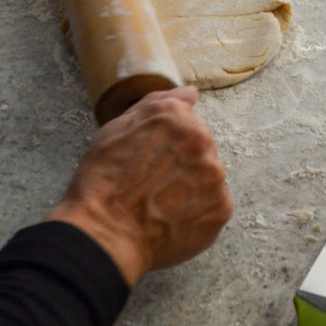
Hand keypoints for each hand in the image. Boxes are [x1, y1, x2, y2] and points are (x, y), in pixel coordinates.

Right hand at [46, 87, 231, 285]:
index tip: (150, 157)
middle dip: (180, 162)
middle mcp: (202, 141)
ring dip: (190, 186)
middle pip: (199, 147)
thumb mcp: (116, 129)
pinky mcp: (221, 209)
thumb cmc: (103, 181)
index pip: (185, 119)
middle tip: (150, 183)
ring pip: (207, 176)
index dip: (164, 141)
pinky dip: (196, 211)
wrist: (105, 231)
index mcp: (177, 117)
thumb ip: (156, 104)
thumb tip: (188, 93)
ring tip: (159, 203)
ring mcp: (215, 177)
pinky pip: (212, 205)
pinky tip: (171, 218)